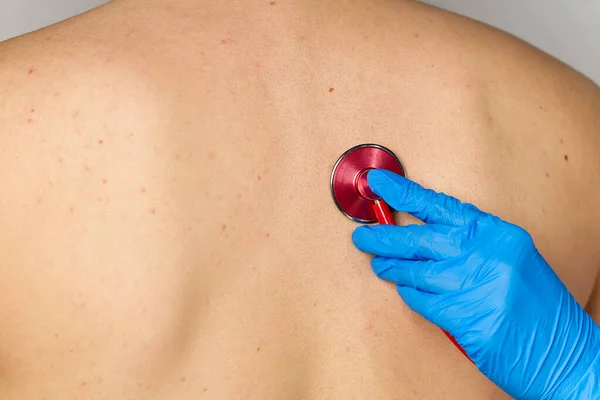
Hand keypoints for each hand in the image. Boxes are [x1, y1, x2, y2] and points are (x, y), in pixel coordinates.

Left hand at [352, 169, 599, 398]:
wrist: (567, 354)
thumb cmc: (536, 306)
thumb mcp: (510, 259)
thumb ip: (470, 244)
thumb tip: (420, 234)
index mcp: (498, 233)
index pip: (440, 206)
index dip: (404, 192)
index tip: (378, 183)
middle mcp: (487, 253)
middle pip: (419, 238)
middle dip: (384, 237)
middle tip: (362, 236)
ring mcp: (477, 285)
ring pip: (415, 270)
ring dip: (392, 269)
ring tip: (380, 265)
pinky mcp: (466, 318)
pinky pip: (422, 300)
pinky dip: (410, 296)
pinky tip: (407, 291)